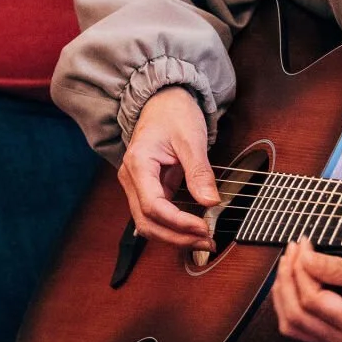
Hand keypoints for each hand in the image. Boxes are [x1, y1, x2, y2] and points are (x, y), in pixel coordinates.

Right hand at [118, 87, 218, 250]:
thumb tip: (210, 202)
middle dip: (177, 237)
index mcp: (138, 164)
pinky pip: (157, 215)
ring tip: (204, 239)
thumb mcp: (191, 139)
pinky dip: (174, 227)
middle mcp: (131, 179)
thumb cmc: (174, 114)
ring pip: (149, 224)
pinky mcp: (148, 189)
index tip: (204, 227)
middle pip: (147, 222)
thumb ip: (199, 172)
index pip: (153, 206)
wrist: (163, 101)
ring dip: (175, 236)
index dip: (178, 222)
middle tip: (208, 241)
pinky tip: (193, 231)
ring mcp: (137, 186)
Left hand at [272, 239, 341, 341]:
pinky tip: (289, 283)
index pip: (313, 300)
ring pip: (292, 324)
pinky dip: (288, 304)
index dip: (302, 270)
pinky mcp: (330, 339)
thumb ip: (338, 268)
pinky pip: (298, 327)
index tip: (304, 244)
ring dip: (283, 292)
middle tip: (292, 251)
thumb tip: (305, 258)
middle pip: (297, 315)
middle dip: (288, 278)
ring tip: (287, 264)